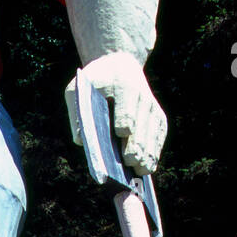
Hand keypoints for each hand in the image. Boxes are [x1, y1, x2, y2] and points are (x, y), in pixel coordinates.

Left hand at [65, 51, 166, 175]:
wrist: (119, 65)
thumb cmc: (94, 81)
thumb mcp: (78, 89)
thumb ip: (77, 113)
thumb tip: (82, 141)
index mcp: (124, 87)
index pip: (126, 108)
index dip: (125, 123)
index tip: (122, 134)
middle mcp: (143, 97)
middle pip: (141, 126)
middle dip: (135, 144)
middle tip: (130, 161)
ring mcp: (153, 107)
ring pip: (153, 135)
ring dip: (147, 153)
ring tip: (140, 171)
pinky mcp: (159, 116)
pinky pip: (159, 137)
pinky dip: (154, 151)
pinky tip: (147, 166)